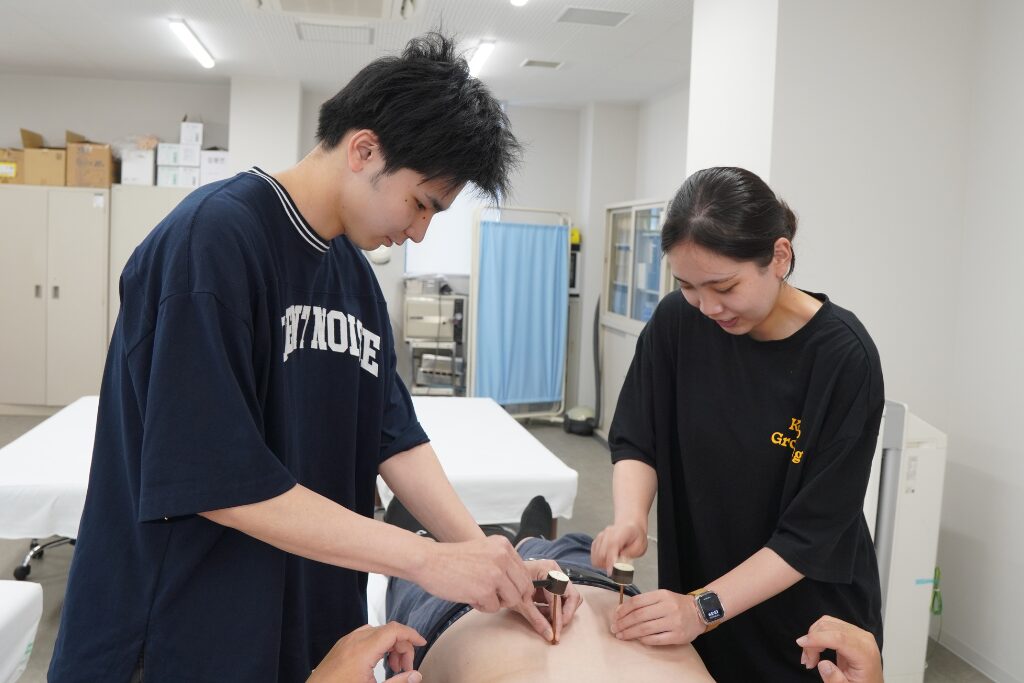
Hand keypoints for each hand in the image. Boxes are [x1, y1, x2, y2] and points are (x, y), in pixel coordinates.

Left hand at [307, 622, 424, 682]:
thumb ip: (398, 682)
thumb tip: (416, 676)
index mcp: (362, 650)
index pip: (394, 630)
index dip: (412, 634)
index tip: (422, 643)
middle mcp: (353, 640)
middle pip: (387, 631)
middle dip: (402, 647)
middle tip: (405, 669)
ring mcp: (345, 642)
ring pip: (376, 633)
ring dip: (389, 646)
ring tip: (392, 668)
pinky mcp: (340, 646)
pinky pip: (364, 636)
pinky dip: (377, 645)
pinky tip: (378, 663)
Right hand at [415, 535, 532, 612]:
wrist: (429, 561)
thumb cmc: (452, 559)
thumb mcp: (484, 551)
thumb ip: (502, 563)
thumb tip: (521, 586)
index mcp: (503, 545)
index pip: (525, 572)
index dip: (518, 586)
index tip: (508, 592)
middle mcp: (503, 556)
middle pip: (524, 588)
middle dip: (511, 597)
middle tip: (495, 597)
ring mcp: (495, 573)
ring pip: (513, 600)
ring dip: (497, 603)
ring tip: (480, 595)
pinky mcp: (485, 589)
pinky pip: (494, 608)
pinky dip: (482, 606)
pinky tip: (469, 596)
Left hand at [511, 560, 582, 641]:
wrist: (503, 579)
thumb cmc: (509, 585)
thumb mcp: (522, 603)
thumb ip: (536, 619)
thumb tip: (550, 635)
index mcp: (549, 570)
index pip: (560, 595)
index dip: (559, 615)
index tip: (556, 631)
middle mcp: (556, 572)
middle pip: (572, 596)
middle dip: (565, 614)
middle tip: (556, 629)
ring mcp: (557, 579)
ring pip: (570, 600)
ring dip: (561, 614)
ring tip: (547, 621)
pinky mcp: (555, 588)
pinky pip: (563, 602)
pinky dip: (556, 612)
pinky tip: (544, 616)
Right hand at [591, 522, 647, 573]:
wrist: (629, 527)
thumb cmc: (635, 538)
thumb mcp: (640, 547)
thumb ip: (629, 555)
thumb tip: (619, 563)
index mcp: (622, 532)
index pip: (612, 545)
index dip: (610, 560)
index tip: (612, 572)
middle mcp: (608, 533)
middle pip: (601, 553)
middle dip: (608, 565)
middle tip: (617, 567)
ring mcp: (601, 537)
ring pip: (596, 557)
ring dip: (603, 564)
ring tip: (614, 562)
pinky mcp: (596, 542)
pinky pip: (593, 556)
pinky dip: (599, 562)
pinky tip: (608, 560)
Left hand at [611, 589, 704, 645]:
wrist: (700, 612)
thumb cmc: (676, 604)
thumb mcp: (662, 596)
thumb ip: (644, 602)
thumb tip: (621, 611)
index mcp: (662, 595)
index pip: (637, 601)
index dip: (623, 610)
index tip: (615, 616)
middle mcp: (668, 607)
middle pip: (639, 616)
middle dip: (623, 623)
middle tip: (614, 628)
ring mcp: (674, 622)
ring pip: (645, 629)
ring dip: (630, 633)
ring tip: (621, 635)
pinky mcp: (678, 636)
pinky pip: (656, 639)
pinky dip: (644, 640)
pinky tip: (638, 639)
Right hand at [797, 615, 882, 682]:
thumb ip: (836, 680)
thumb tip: (823, 664)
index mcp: (866, 653)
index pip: (839, 638)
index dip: (818, 638)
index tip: (800, 643)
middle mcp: (863, 638)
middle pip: (830, 628)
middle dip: (812, 642)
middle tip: (807, 663)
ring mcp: (857, 632)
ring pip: (826, 623)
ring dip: (813, 638)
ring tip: (811, 658)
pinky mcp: (850, 631)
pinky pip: (829, 624)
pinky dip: (818, 634)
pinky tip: (816, 648)